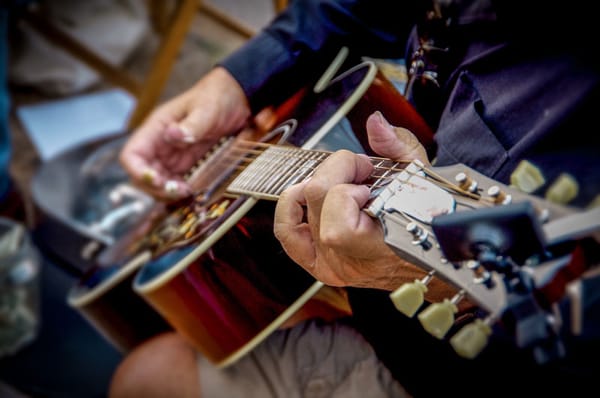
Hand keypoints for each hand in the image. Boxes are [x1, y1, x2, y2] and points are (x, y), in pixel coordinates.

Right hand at [119, 67, 251, 200]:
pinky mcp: (185, 163)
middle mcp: (159, 144)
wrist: (235, 99)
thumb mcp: (207, 110)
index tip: (157, 181)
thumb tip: (173, 134)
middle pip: (141, 174)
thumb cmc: (216, 98)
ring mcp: (171, 155)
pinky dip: (179, 190)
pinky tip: (192, 190)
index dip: (138, 172)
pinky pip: (174, 182)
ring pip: (157, 182)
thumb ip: (192, 124)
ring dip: (167, 192)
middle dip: (155, 188)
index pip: (131, 155)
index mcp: (156, 128)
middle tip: (179, 191)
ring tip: (187, 191)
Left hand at [274, 111, 454, 298]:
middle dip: (337, 169)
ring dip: (318, 185)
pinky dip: (291, 206)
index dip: (350, 184)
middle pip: (317, 197)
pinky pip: (287, 231)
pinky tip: (308, 195)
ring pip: (300, 208)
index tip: (371, 175)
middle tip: (360, 170)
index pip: (339, 216)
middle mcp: (351, 261)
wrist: (430, 253)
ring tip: (340, 184)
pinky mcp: (318, 264)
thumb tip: (374, 123)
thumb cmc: (428, 216)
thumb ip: (397, 145)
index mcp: (381, 248)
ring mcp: (332, 266)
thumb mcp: (421, 175)